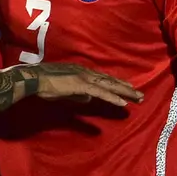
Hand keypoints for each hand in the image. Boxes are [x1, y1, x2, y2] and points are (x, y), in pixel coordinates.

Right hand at [16, 63, 141, 105]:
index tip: (129, 91)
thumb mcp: (65, 91)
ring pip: (110, 86)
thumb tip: (89, 99)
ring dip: (125, 92)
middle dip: (126, 89)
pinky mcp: (82, 84)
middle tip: (141, 96)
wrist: (35, 79)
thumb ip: (79, 95)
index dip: (118, 85)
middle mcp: (87, 73)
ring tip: (137, 98)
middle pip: (111, 81)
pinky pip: (101, 92)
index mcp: (83, 73)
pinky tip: (122, 103)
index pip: (104, 80)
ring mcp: (85, 78)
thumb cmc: (46, 85)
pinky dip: (112, 97)